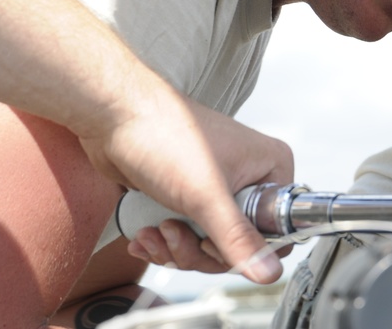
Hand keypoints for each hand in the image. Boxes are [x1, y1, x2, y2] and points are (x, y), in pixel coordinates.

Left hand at [71, 74, 293, 282]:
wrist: (113, 117)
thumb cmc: (163, 135)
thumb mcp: (206, 195)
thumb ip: (238, 238)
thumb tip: (269, 274)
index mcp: (270, 168)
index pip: (278, 231)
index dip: (245, 248)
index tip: (212, 242)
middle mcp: (249, 177)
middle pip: (239, 244)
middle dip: (198, 249)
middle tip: (174, 234)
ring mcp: (218, 187)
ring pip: (208, 244)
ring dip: (176, 247)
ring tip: (153, 230)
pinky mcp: (189, 195)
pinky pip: (187, 236)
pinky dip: (164, 242)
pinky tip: (144, 232)